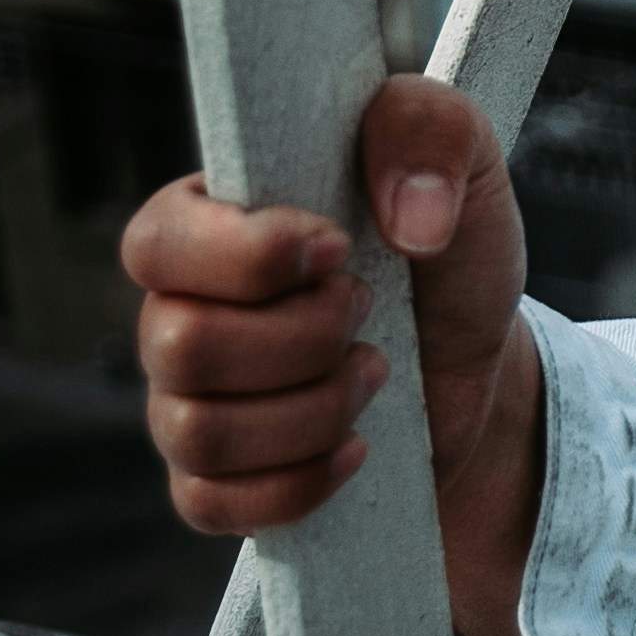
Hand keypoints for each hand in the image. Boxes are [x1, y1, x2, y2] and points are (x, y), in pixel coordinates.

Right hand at [122, 79, 546, 635]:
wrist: (479, 363)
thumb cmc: (449, 249)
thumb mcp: (464, 161)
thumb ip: (429, 130)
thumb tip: (406, 216)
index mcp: (212, 218)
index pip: (156, 241)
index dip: (245, 257)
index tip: (337, 249)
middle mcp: (180, 307)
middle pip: (180, 345)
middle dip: (302, 337)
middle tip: (367, 310)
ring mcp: (187, 400)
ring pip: (200, 431)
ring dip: (316, 408)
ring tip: (375, 370)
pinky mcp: (215, 478)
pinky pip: (211, 505)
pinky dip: (300, 482)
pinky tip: (359, 446)